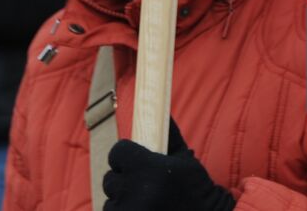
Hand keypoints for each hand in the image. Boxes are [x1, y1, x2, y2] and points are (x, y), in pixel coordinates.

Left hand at [103, 121, 234, 210]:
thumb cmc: (196, 190)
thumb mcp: (184, 159)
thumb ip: (169, 134)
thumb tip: (160, 106)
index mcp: (149, 169)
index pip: (117, 152)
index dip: (126, 156)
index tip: (135, 160)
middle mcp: (134, 192)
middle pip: (110, 178)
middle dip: (123, 179)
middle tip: (141, 184)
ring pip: (110, 199)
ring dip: (122, 199)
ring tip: (143, 200)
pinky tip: (142, 210)